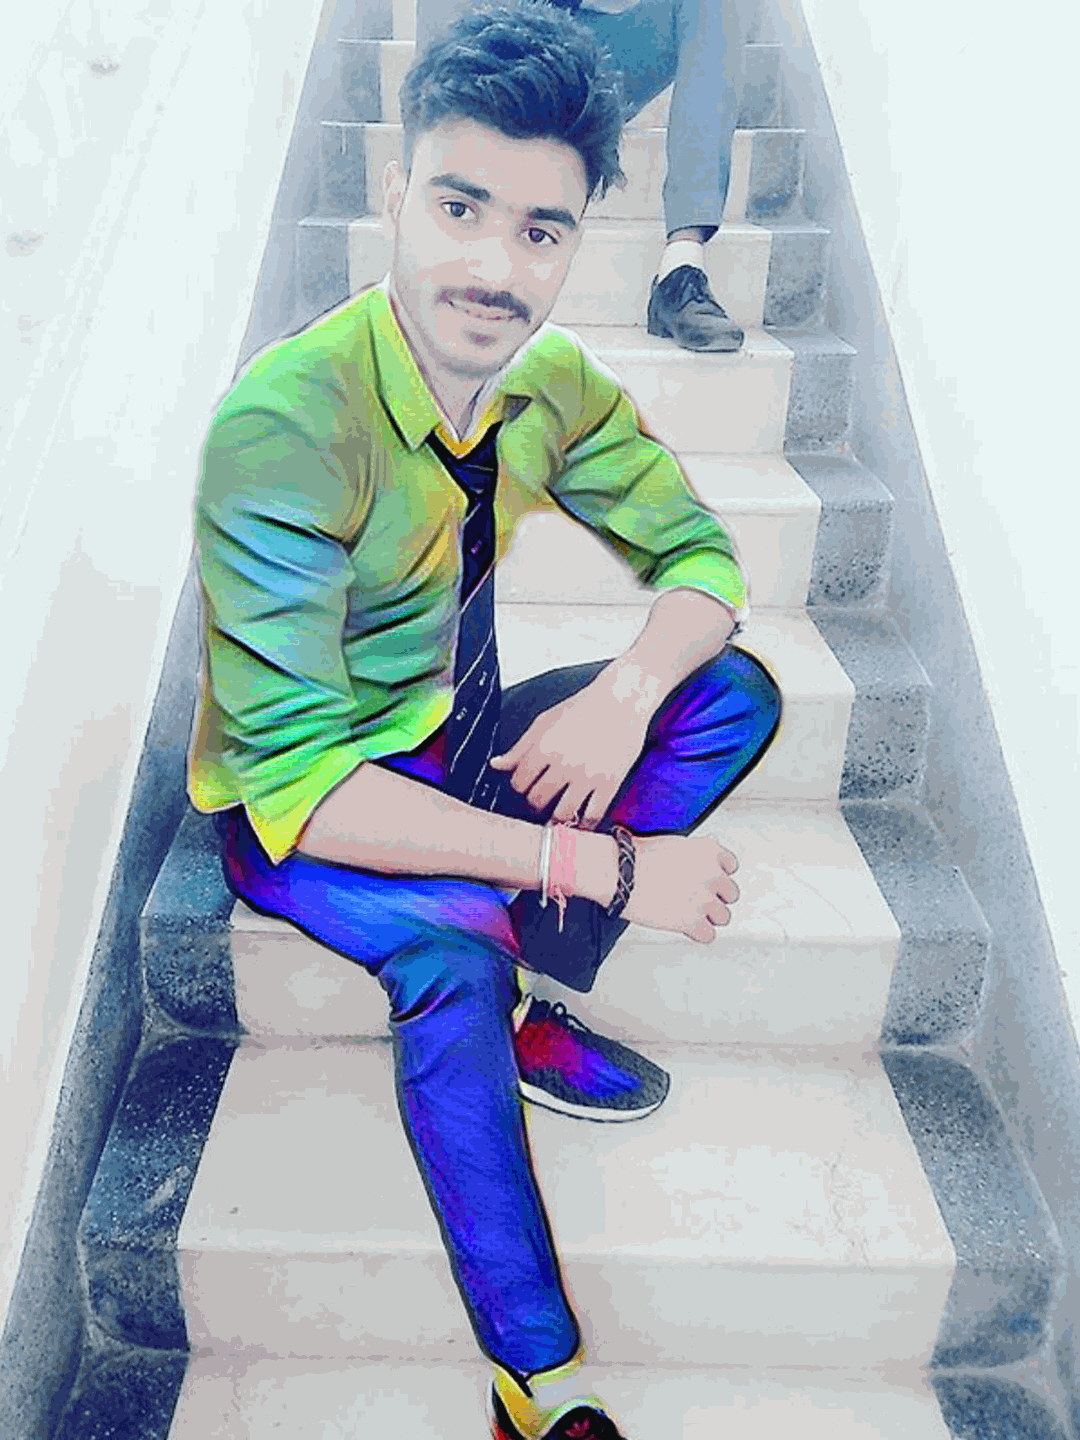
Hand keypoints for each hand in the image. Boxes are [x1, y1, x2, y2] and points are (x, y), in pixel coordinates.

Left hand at [489, 680, 648, 825]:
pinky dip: (585, 824)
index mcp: (545, 746)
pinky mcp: (610, 782)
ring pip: (563, 813)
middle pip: (537, 800)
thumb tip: (496, 765)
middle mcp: (564, 763)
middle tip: (542, 799)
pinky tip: (582, 821)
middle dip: (536, 802)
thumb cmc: (584, 706)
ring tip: (559, 812)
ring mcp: (588, 775)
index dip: (520, 787)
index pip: (519, 782)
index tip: (527, 786)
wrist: (623, 699)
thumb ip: (520, 746)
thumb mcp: (545, 721)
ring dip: (558, 817)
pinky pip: (593, 814)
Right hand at [622, 834, 739, 941]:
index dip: (718, 874)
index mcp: (708, 850)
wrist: (619, 873)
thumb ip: (692, 856)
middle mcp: (712, 874)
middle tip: (699, 899)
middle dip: (716, 897)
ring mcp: (704, 899)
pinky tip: (687, 927)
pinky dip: (698, 934)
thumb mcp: (672, 844)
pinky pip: (708, 935)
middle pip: (731, 893)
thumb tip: (694, 869)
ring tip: (692, 914)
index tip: (710, 879)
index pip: (731, 865)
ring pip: (724, 917)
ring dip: (709, 917)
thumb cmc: (635, 856)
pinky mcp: (692, 921)